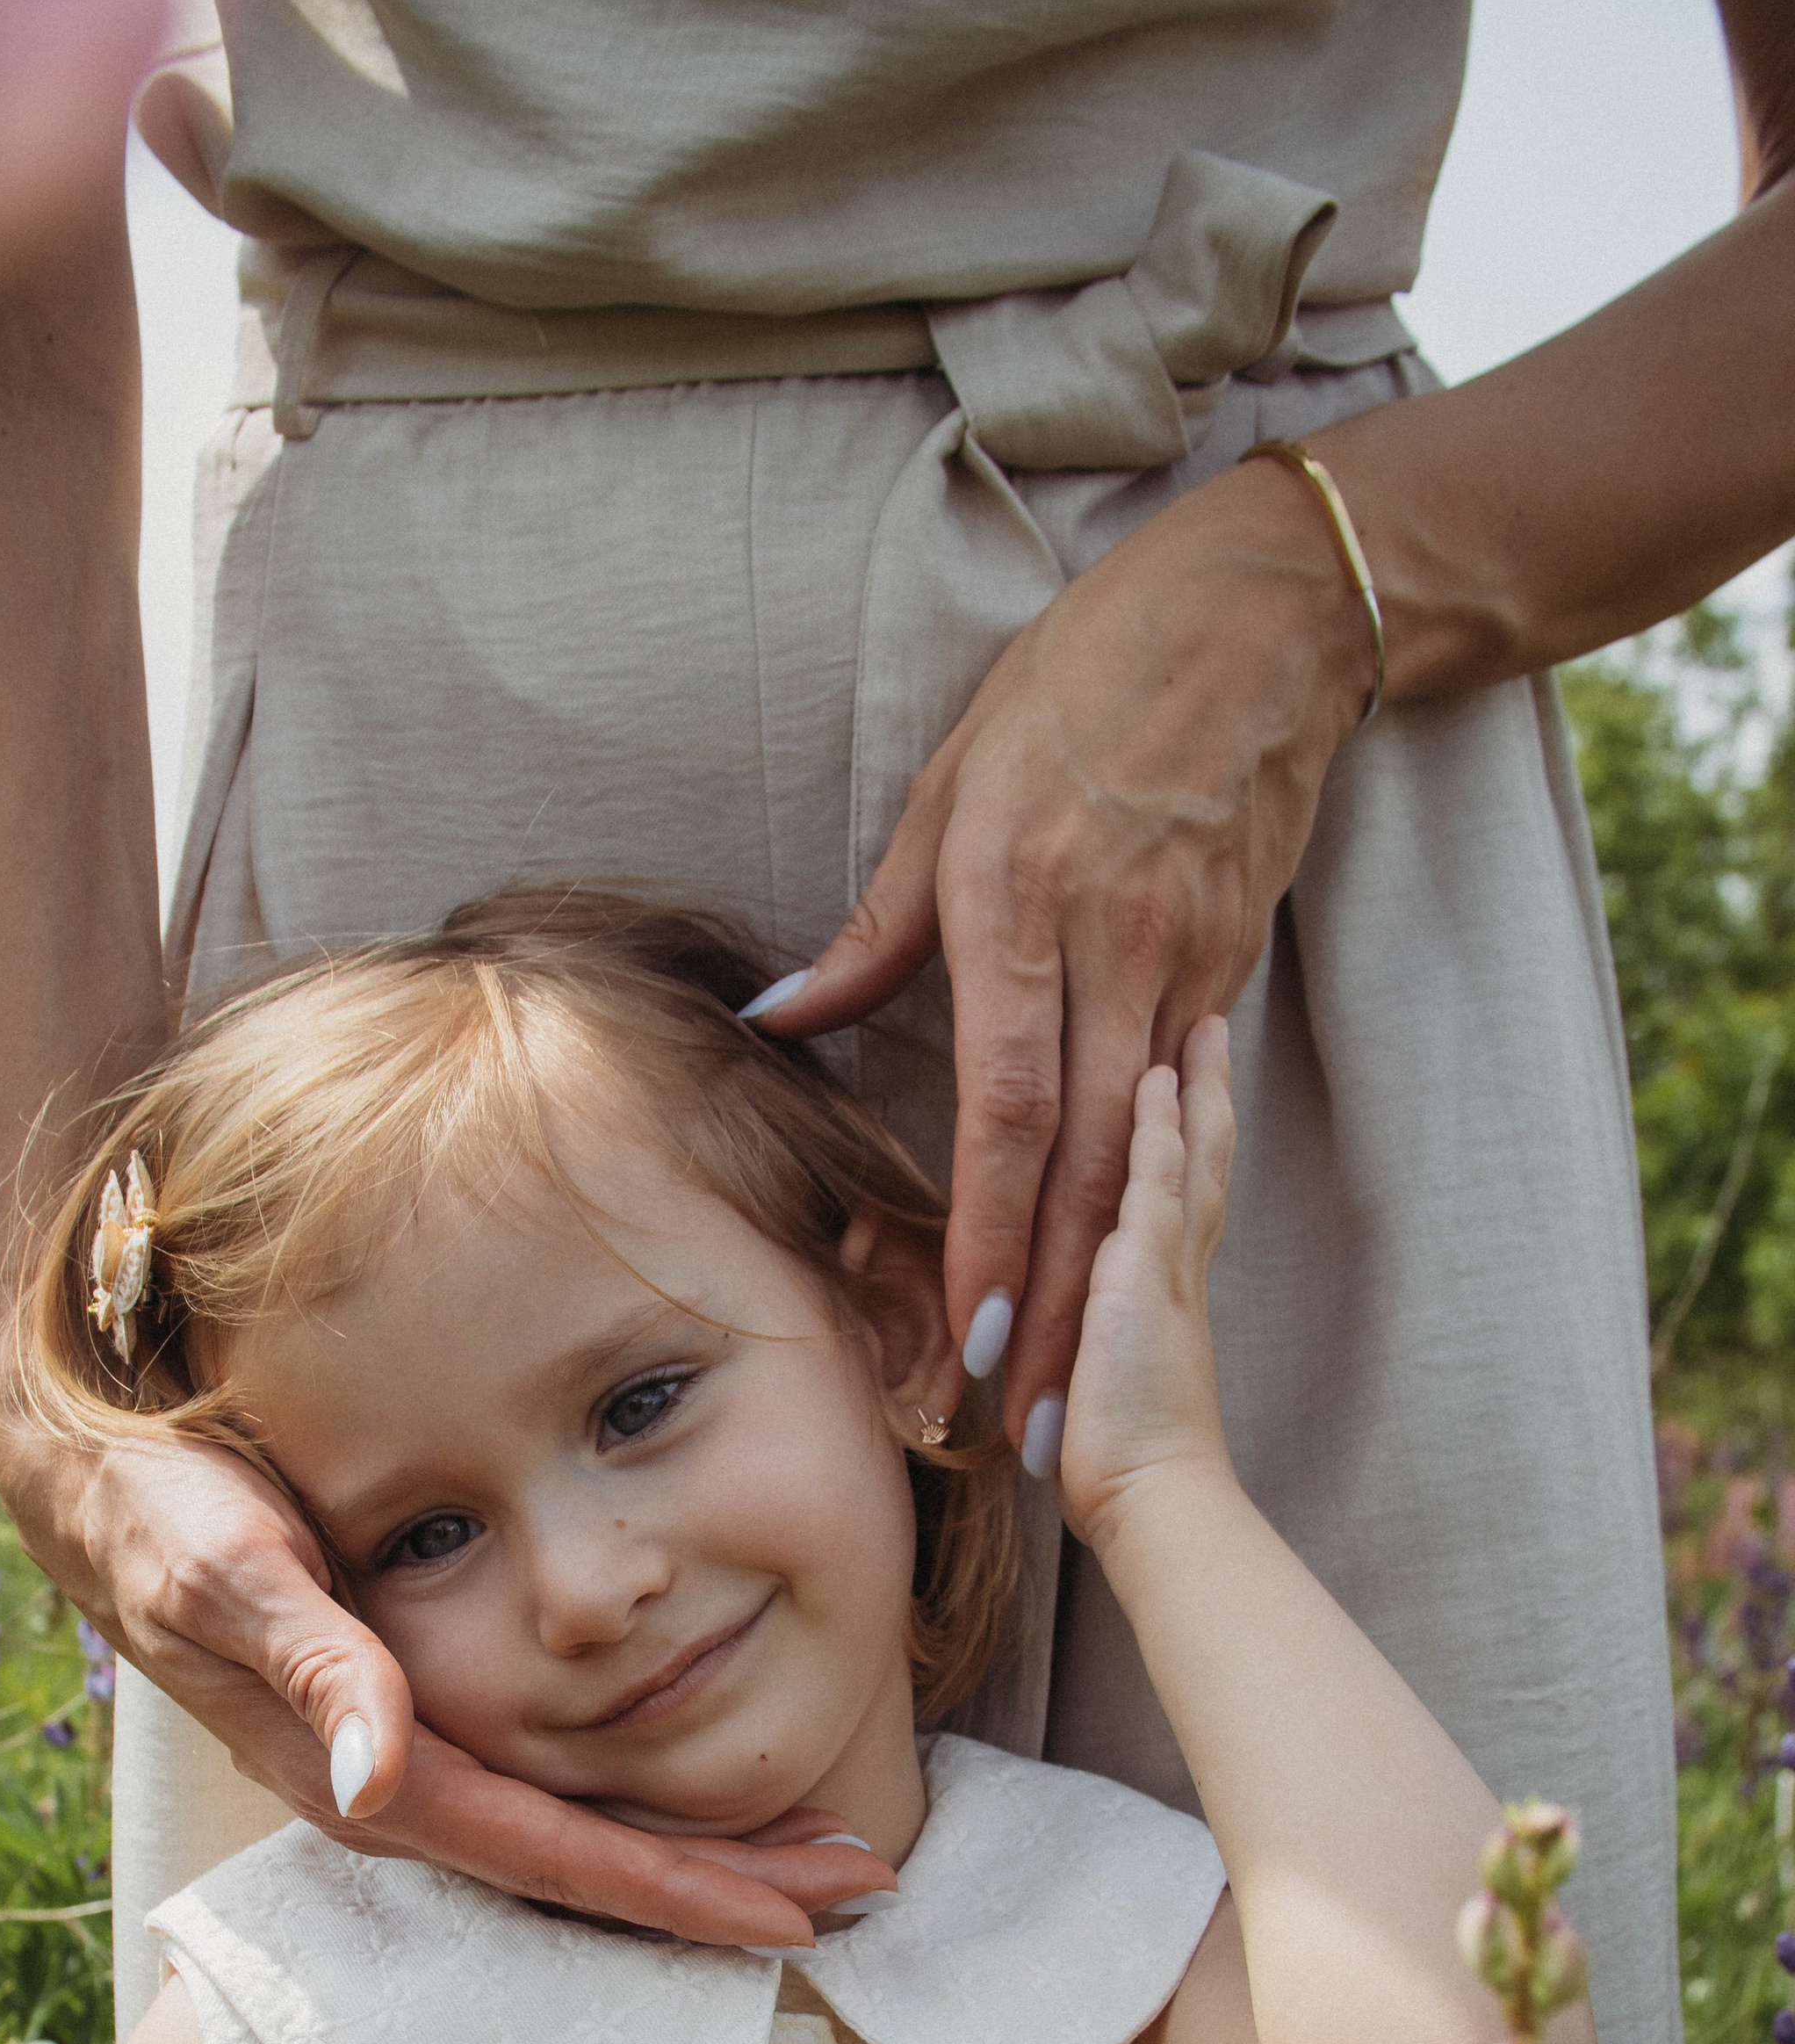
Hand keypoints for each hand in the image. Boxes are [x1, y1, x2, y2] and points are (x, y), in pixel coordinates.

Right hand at [0, 1398, 895, 1946]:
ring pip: (572, 1838)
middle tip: (869, 1885)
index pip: (552, 1853)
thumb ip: (310, 1658)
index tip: (806, 1909)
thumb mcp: (222, 1564)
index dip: (680, 1889)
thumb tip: (385, 1774)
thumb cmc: (155, 1501)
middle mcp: (389, 1790)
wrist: (84, 1474)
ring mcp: (396, 1765)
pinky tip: (699, 1790)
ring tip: (819, 1848)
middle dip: (725, 1889)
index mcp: (365, 1770)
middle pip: (584, 1868)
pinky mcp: (402, 1727)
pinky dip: (633, 1804)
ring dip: (695, 1852)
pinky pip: (541, 1793)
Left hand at [752, 460, 1373, 1459]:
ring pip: (1144, 1161)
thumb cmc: (1081, 683)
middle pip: (1086, 1169)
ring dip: (1107, 1287)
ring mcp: (1185, 966)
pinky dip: (1154, 1204)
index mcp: (1024, 904)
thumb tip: (782, 1022)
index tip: (970, 1337)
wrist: (1260, 617)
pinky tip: (1129, 1285)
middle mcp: (1114, 951)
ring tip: (1073, 1391)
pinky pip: (1183, 1109)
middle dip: (1055, 1310)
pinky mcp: (1229, 969)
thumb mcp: (952, 785)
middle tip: (1023, 1426)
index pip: (1010, 1108)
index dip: (991, 1235)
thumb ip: (876, 929)